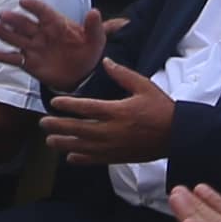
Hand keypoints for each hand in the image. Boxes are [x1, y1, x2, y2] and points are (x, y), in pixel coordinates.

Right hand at [0, 0, 113, 94]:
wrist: (84, 75)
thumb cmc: (89, 52)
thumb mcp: (96, 40)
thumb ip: (94, 27)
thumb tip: (94, 11)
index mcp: (56, 23)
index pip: (43, 12)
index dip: (33, 6)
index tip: (24, 1)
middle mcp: (42, 33)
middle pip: (25, 24)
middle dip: (14, 19)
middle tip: (3, 15)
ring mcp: (34, 47)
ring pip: (16, 38)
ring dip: (4, 33)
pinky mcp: (29, 63)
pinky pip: (15, 59)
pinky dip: (4, 56)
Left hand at [38, 57, 177, 164]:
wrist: (178, 135)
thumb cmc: (161, 108)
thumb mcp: (144, 86)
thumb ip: (122, 74)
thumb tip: (105, 61)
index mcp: (118, 111)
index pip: (86, 108)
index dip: (68, 105)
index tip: (54, 103)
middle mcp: (112, 131)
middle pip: (79, 129)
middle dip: (58, 126)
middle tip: (43, 123)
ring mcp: (114, 147)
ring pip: (83, 147)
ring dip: (64, 144)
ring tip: (49, 141)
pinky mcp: (119, 157)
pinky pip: (96, 160)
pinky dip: (81, 159)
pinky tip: (70, 158)